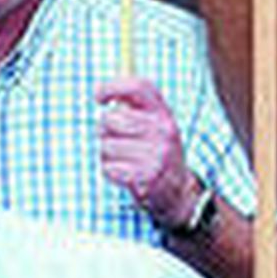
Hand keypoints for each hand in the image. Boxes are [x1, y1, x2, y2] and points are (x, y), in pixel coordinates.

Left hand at [96, 77, 197, 228]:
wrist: (178, 191)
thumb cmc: (156, 152)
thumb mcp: (153, 124)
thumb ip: (133, 106)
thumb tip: (98, 90)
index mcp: (163, 113)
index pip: (139, 86)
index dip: (113, 86)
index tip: (98, 97)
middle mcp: (164, 129)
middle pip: (110, 118)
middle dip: (105, 131)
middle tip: (119, 141)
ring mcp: (157, 153)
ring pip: (105, 145)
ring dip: (107, 155)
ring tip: (124, 160)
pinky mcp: (148, 176)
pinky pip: (108, 167)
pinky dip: (111, 172)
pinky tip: (124, 174)